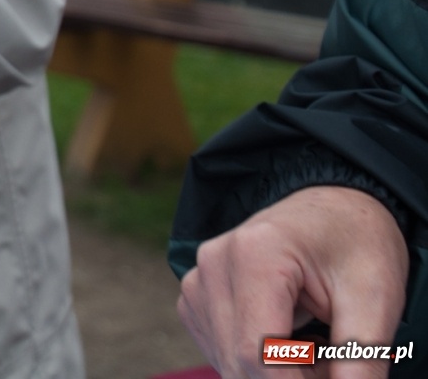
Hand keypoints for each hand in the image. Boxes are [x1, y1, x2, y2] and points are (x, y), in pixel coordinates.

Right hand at [177, 186, 406, 377]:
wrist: (333, 208)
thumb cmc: (356, 245)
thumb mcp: (375, 299)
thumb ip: (360, 359)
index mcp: (255, 254)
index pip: (257, 352)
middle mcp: (213, 264)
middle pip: (238, 362)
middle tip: (334, 365)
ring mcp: (198, 279)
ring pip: (227, 363)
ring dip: (274, 374)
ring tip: (316, 349)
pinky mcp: (196, 295)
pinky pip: (219, 351)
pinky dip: (255, 364)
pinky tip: (288, 343)